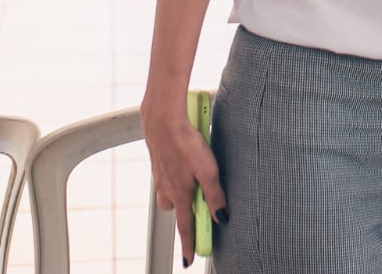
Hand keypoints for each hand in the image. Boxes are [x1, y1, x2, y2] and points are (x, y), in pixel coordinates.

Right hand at [143, 99, 226, 266]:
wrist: (164, 120)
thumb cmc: (187, 144)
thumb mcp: (208, 171)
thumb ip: (215, 195)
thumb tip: (221, 218)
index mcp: (179, 194)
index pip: (185, 227)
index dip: (188, 244)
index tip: (188, 261)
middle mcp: (166, 188)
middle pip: (176, 209)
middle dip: (186, 211)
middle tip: (200, 204)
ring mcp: (161, 175)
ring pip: (170, 192)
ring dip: (181, 191)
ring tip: (196, 176)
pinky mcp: (160, 162)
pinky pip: (169, 175)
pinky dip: (178, 173)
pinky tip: (186, 158)